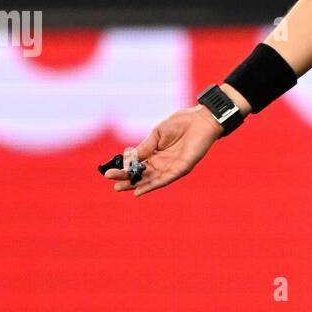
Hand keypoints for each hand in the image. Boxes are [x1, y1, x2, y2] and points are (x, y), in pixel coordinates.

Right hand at [102, 106, 222, 198]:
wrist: (201, 120)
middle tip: (111, 182)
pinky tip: (139, 191)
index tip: (109, 170)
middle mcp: (162, 162)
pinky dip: (151, 186)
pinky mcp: (181, 168)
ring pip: (150, 179)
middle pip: (141, 173)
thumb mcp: (157, 134)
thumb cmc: (181, 123)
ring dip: (135, 184)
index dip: (124, 167)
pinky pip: (165, 179)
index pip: (137, 163)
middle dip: (125, 178)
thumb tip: (127, 157)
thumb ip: (144, 147)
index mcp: (155, 152)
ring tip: (119, 187)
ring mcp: (171, 166)